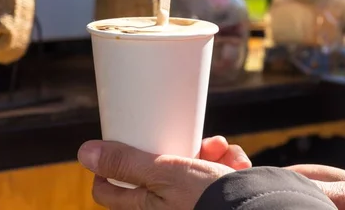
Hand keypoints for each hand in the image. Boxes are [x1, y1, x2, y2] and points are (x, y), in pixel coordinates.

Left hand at [78, 138, 246, 209]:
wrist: (259, 209)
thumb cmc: (206, 196)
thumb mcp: (163, 172)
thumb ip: (125, 163)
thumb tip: (84, 153)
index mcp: (144, 208)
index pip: (108, 191)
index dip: (110, 167)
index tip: (121, 145)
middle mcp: (163, 207)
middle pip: (153, 169)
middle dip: (175, 148)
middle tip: (193, 141)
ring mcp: (187, 201)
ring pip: (187, 164)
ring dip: (206, 153)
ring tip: (221, 152)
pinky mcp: (210, 195)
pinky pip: (210, 172)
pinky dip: (223, 162)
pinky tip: (235, 162)